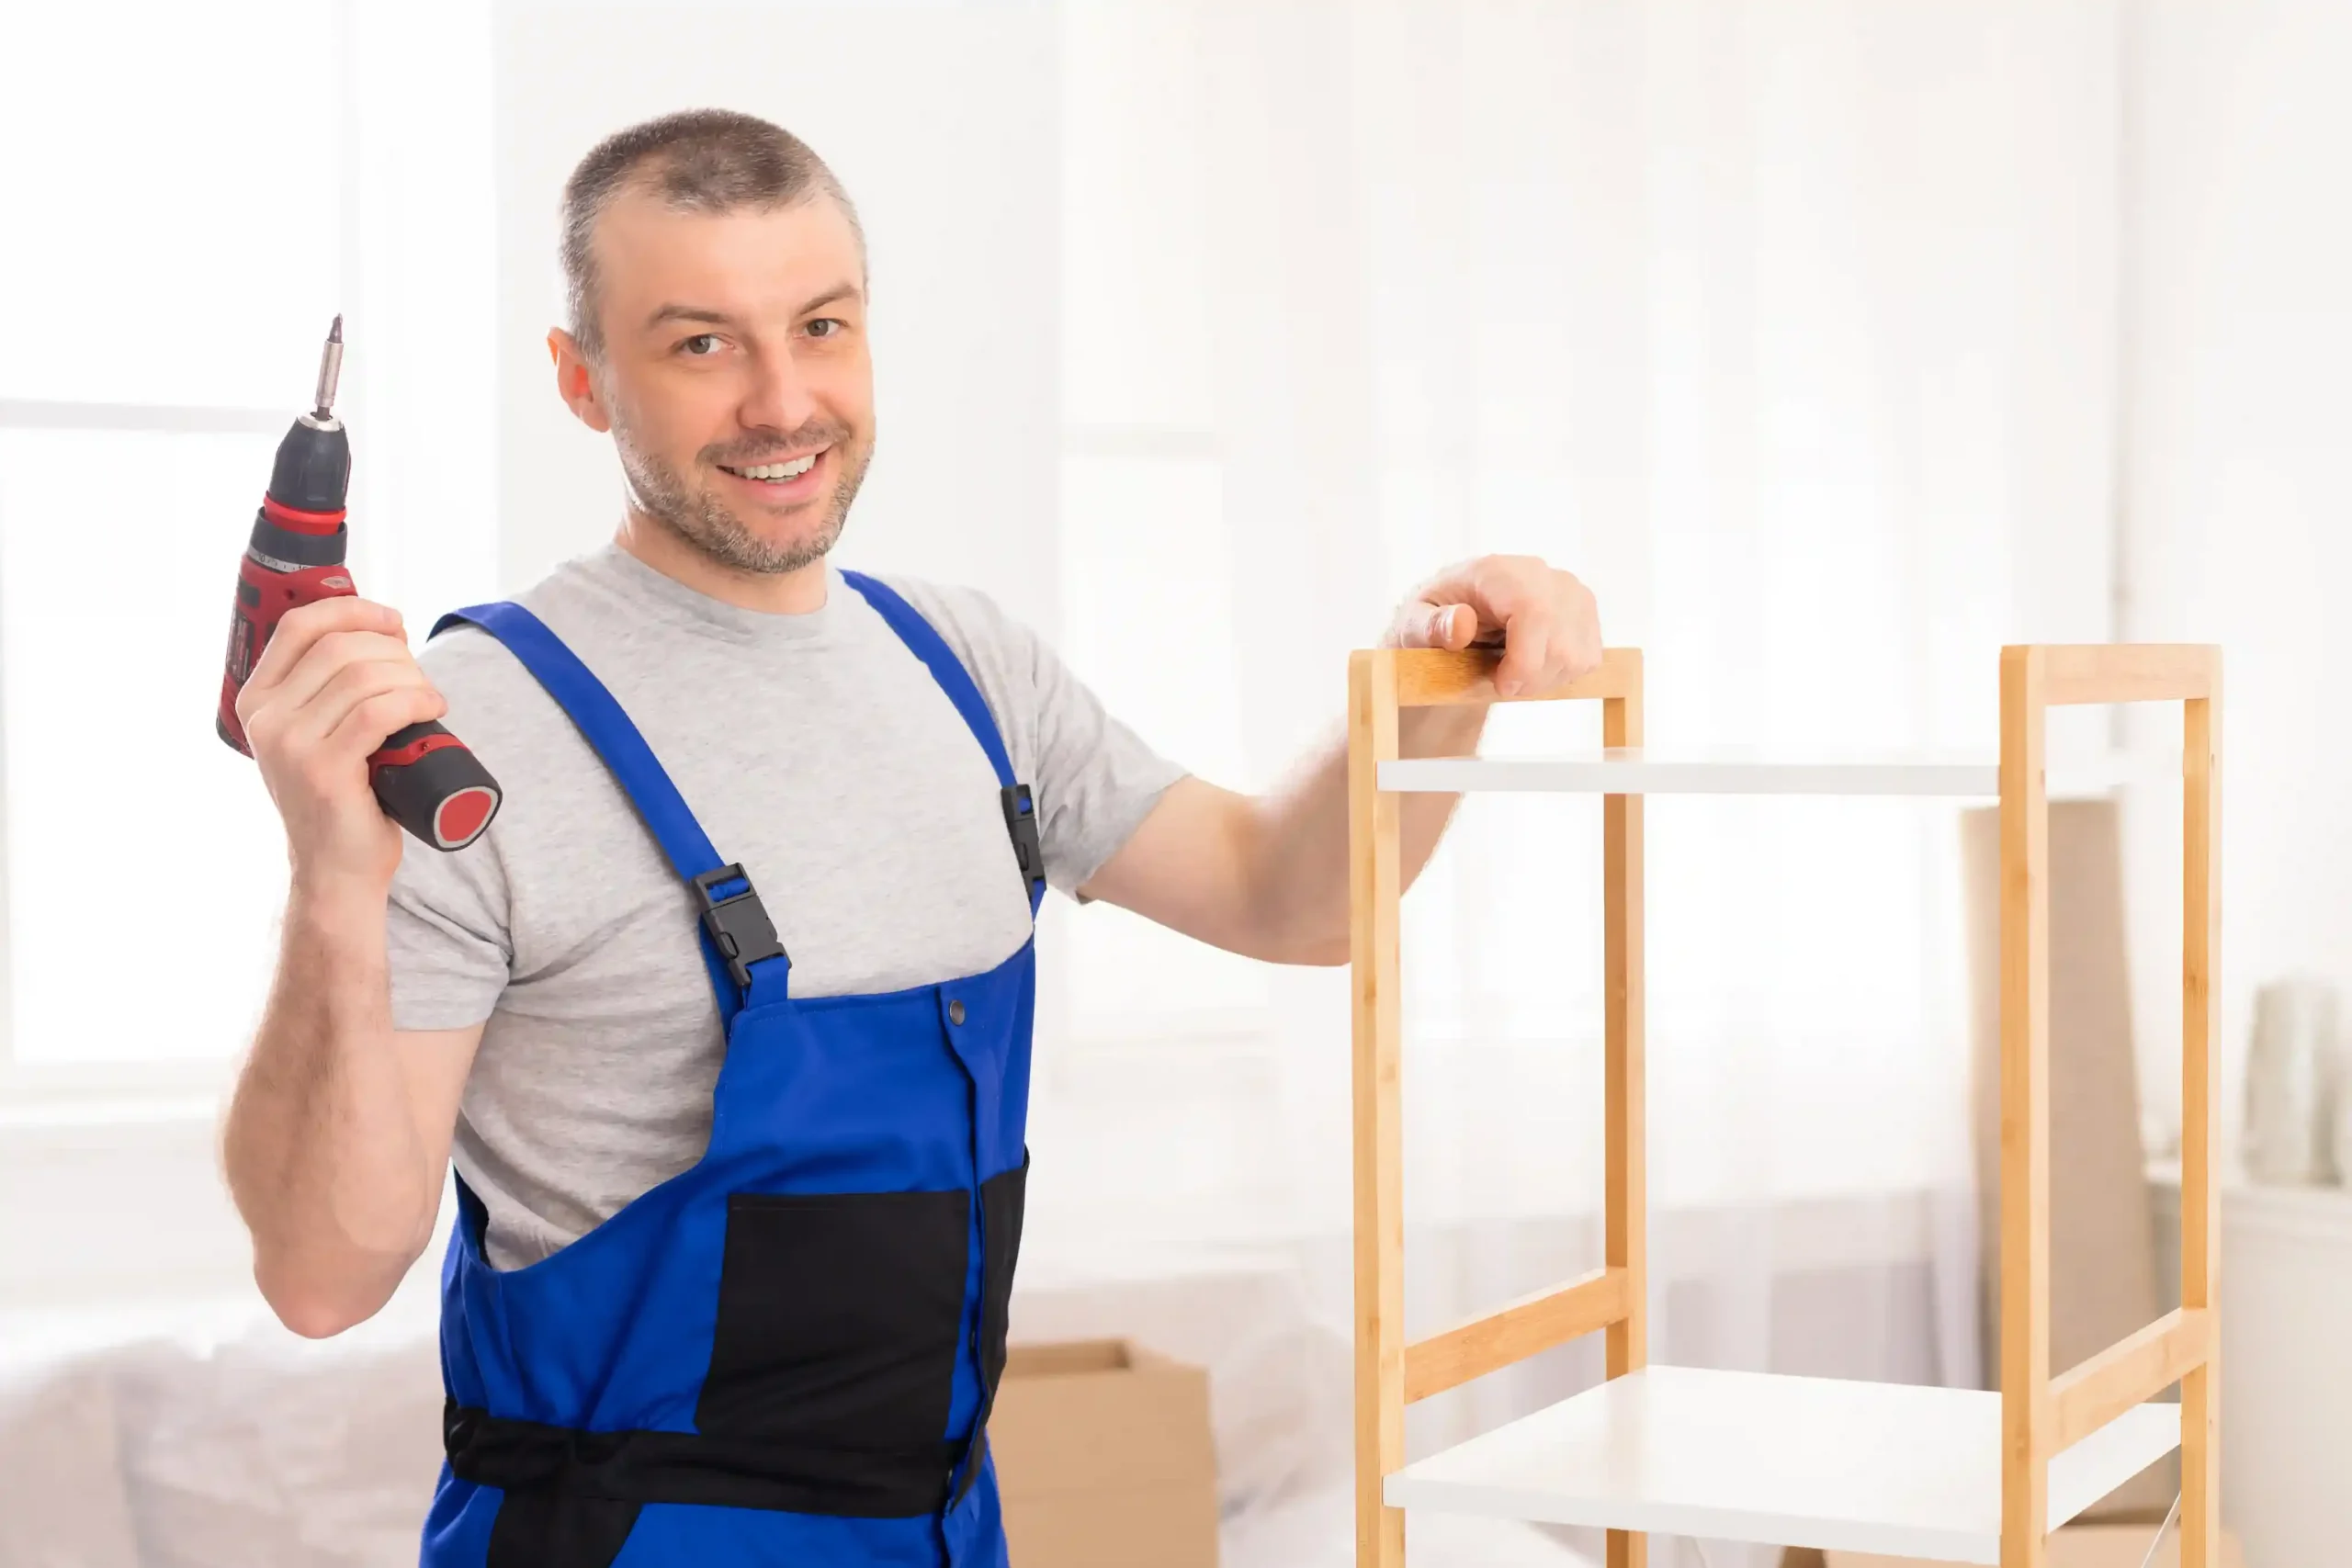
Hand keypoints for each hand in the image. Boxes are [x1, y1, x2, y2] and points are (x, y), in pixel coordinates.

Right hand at [235, 597, 447, 898]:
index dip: (353, 611)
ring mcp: (290, 744)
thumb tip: (379, 634)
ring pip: (364, 677)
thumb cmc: (342, 798)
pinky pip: (379, 712)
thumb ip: (325, 690)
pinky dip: (416, 701)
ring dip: (412, 679)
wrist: (335, 869)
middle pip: (342, 648)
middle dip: (396, 654)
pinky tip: (433, 710)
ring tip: (428, 701)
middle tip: (420, 682)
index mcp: (258, 700)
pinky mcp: (324, 770)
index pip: (299, 625)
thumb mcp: (316, 735)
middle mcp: (265, 717)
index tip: (394, 623)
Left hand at [1383, 555, 1602, 697]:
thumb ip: (1431, 627)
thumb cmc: (1433, 621)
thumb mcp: (1413, 625)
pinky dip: (1561, 674)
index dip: (1524, 661)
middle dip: (1529, 678)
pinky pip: (1588, 658)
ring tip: (1512, 672)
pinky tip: (1533, 665)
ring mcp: (1568, 590)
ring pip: (1577, 655)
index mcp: (1496, 571)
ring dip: (1543, 679)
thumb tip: (1461, 623)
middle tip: (1499, 683)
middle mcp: (1539, 573)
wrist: (1455, 614)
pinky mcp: (1585, 610)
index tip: (1501, 685)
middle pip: (1560, 641)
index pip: (1535, 613)